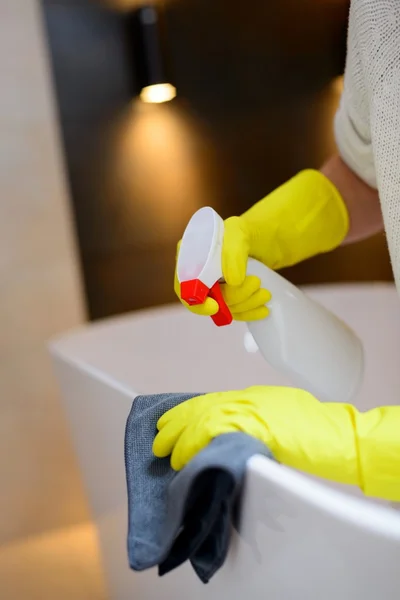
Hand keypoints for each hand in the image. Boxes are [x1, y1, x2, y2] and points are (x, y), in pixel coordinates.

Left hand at [153, 386, 399, 501]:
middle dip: (176, 424)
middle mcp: (244, 400)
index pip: (208, 401)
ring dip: (180, 438)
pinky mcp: (250, 429)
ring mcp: (247, 413)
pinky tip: (185, 458)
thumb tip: (231, 430)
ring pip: (201, 420)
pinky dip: (195, 447)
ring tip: (166, 454)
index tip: (167, 422)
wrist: (333, 434)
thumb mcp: (277, 411)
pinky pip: (213, 435)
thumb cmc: (312, 425)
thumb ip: (253, 416)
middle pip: (199, 408)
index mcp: (249, 395)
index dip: (185, 412)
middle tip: (158, 439)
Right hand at [175, 169, 348, 320]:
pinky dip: (250, 313)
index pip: (184, 286)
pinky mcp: (230, 295)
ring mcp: (215, 285)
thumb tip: (232, 281)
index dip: (195, 301)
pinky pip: (235, 312)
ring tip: (265, 293)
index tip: (215, 306)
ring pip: (224, 309)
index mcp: (191, 256)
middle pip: (207, 301)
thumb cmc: (251, 230)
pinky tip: (263, 309)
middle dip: (232, 298)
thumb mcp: (239, 232)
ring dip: (245, 304)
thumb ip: (233, 252)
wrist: (272, 238)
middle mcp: (199, 272)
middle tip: (256, 284)